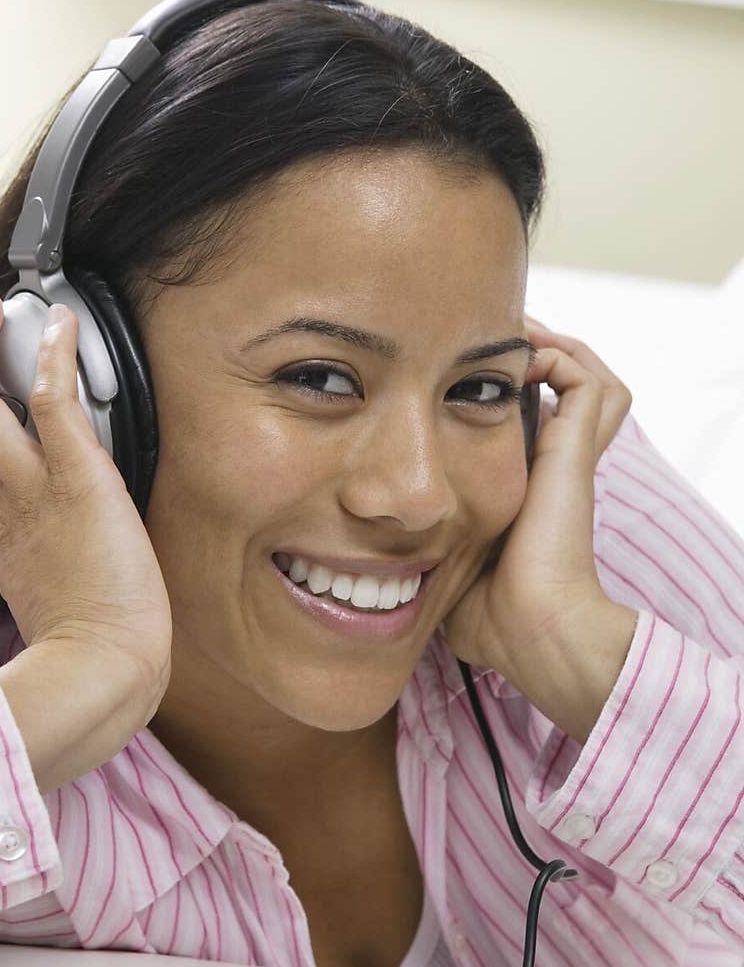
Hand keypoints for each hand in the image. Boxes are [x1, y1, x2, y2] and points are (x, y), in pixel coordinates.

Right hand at [0, 290, 172, 703]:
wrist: (106, 671)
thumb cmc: (89, 647)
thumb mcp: (39, 592)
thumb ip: (31, 553)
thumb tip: (45, 533)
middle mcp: (0, 504)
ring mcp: (34, 491)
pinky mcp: (80, 483)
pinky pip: (52, 404)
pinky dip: (53, 357)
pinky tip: (62, 325)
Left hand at [441, 313, 632, 677]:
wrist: (532, 630)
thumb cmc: (489, 618)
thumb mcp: (445, 575)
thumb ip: (423, 555)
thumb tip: (379, 565)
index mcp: (528, 493)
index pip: (531, 427)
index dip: (500, 399)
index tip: (454, 381)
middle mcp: (555, 468)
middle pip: (568, 392)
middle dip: (528, 360)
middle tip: (486, 344)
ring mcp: (570, 458)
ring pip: (587, 377)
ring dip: (551, 349)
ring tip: (508, 337)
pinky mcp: (574, 452)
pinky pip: (588, 383)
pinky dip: (560, 357)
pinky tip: (518, 357)